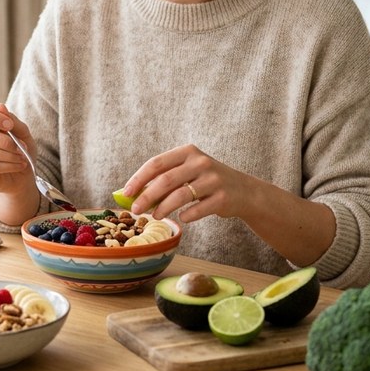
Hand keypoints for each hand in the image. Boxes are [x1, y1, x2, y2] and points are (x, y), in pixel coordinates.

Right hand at [0, 102, 38, 197]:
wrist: (22, 174)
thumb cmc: (20, 149)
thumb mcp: (23, 133)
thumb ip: (13, 121)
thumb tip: (0, 106)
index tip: (10, 125)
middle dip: (5, 141)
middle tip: (21, 147)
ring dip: (8, 155)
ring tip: (22, 158)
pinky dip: (9, 166)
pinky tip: (19, 165)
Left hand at [126, 144, 252, 222]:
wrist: (243, 191)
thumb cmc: (206, 182)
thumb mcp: (188, 172)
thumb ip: (165, 178)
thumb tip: (132, 194)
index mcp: (188, 152)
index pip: (156, 163)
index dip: (139, 179)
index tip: (126, 193)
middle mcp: (201, 162)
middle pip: (166, 180)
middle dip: (147, 197)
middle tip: (136, 210)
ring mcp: (213, 179)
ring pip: (180, 196)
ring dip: (163, 208)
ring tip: (154, 216)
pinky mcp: (222, 198)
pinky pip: (197, 210)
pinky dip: (186, 216)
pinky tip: (182, 217)